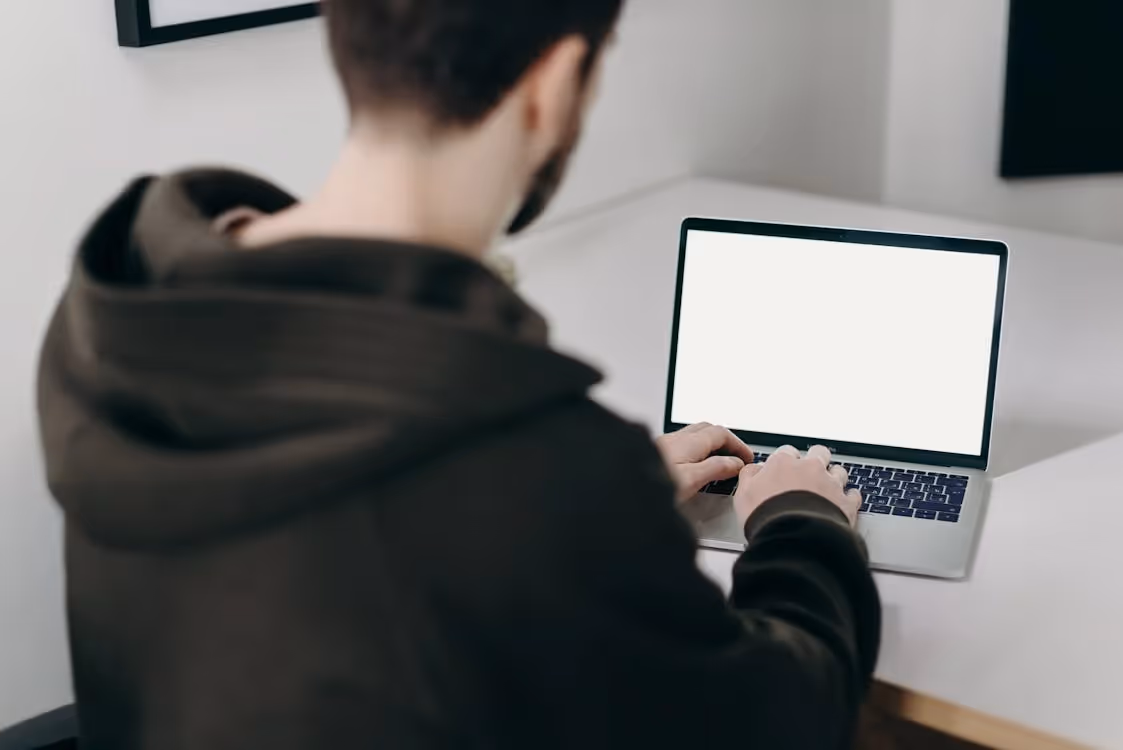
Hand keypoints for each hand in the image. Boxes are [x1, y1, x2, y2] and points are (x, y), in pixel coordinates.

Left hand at [656, 423, 754, 502]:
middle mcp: (676, 439)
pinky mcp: (657, 454)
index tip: (749, 457)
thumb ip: (715, 468)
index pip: (721, 433)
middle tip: (738, 455)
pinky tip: (696, 466)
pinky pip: (684, 446)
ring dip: (711, 444)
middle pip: (708, 430)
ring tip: (721, 461)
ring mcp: (665, 445)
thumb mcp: (691, 480)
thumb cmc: (651, 483)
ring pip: (695, 436)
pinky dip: (698, 451)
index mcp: (688, 441)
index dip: (738, 443)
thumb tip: (735, 462)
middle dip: (726, 440)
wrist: (620, 488)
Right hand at [733, 445, 860, 527]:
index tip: (783, 470)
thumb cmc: (766, 516)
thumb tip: (754, 469)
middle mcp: (810, 468)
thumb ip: (749, 476)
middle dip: (815, 460)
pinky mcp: (847, 503)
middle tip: (809, 473)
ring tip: (827, 489)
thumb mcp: (743, 494)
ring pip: (839, 471)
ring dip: (834, 478)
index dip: (786, 461)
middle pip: (818, 453)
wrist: (793, 538)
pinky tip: (843, 503)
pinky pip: (853, 495)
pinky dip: (849, 498)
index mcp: (784, 463)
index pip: (787, 452)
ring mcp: (831, 484)